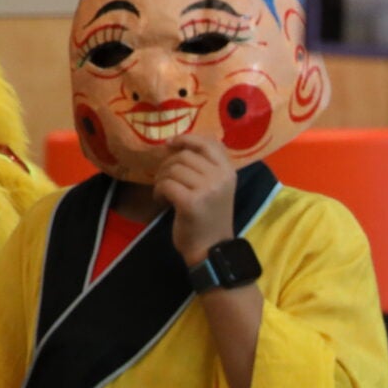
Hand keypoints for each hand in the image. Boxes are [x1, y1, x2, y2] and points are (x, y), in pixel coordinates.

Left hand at [156, 136, 238, 266]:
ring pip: (173, 169)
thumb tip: (179, 142)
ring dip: (162, 179)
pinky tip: (162, 200)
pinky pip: (166, 184)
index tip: (170, 144)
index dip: (187, 139)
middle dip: (167, 164)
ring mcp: (207, 189)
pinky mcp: (191, 202)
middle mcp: (221, 177)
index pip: (208, 142)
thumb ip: (206, 166)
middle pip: (184, 155)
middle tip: (164, 179)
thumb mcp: (216, 187)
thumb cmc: (209, 217)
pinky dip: (158, 191)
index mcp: (229, 171)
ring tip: (164, 192)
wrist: (211, 249)